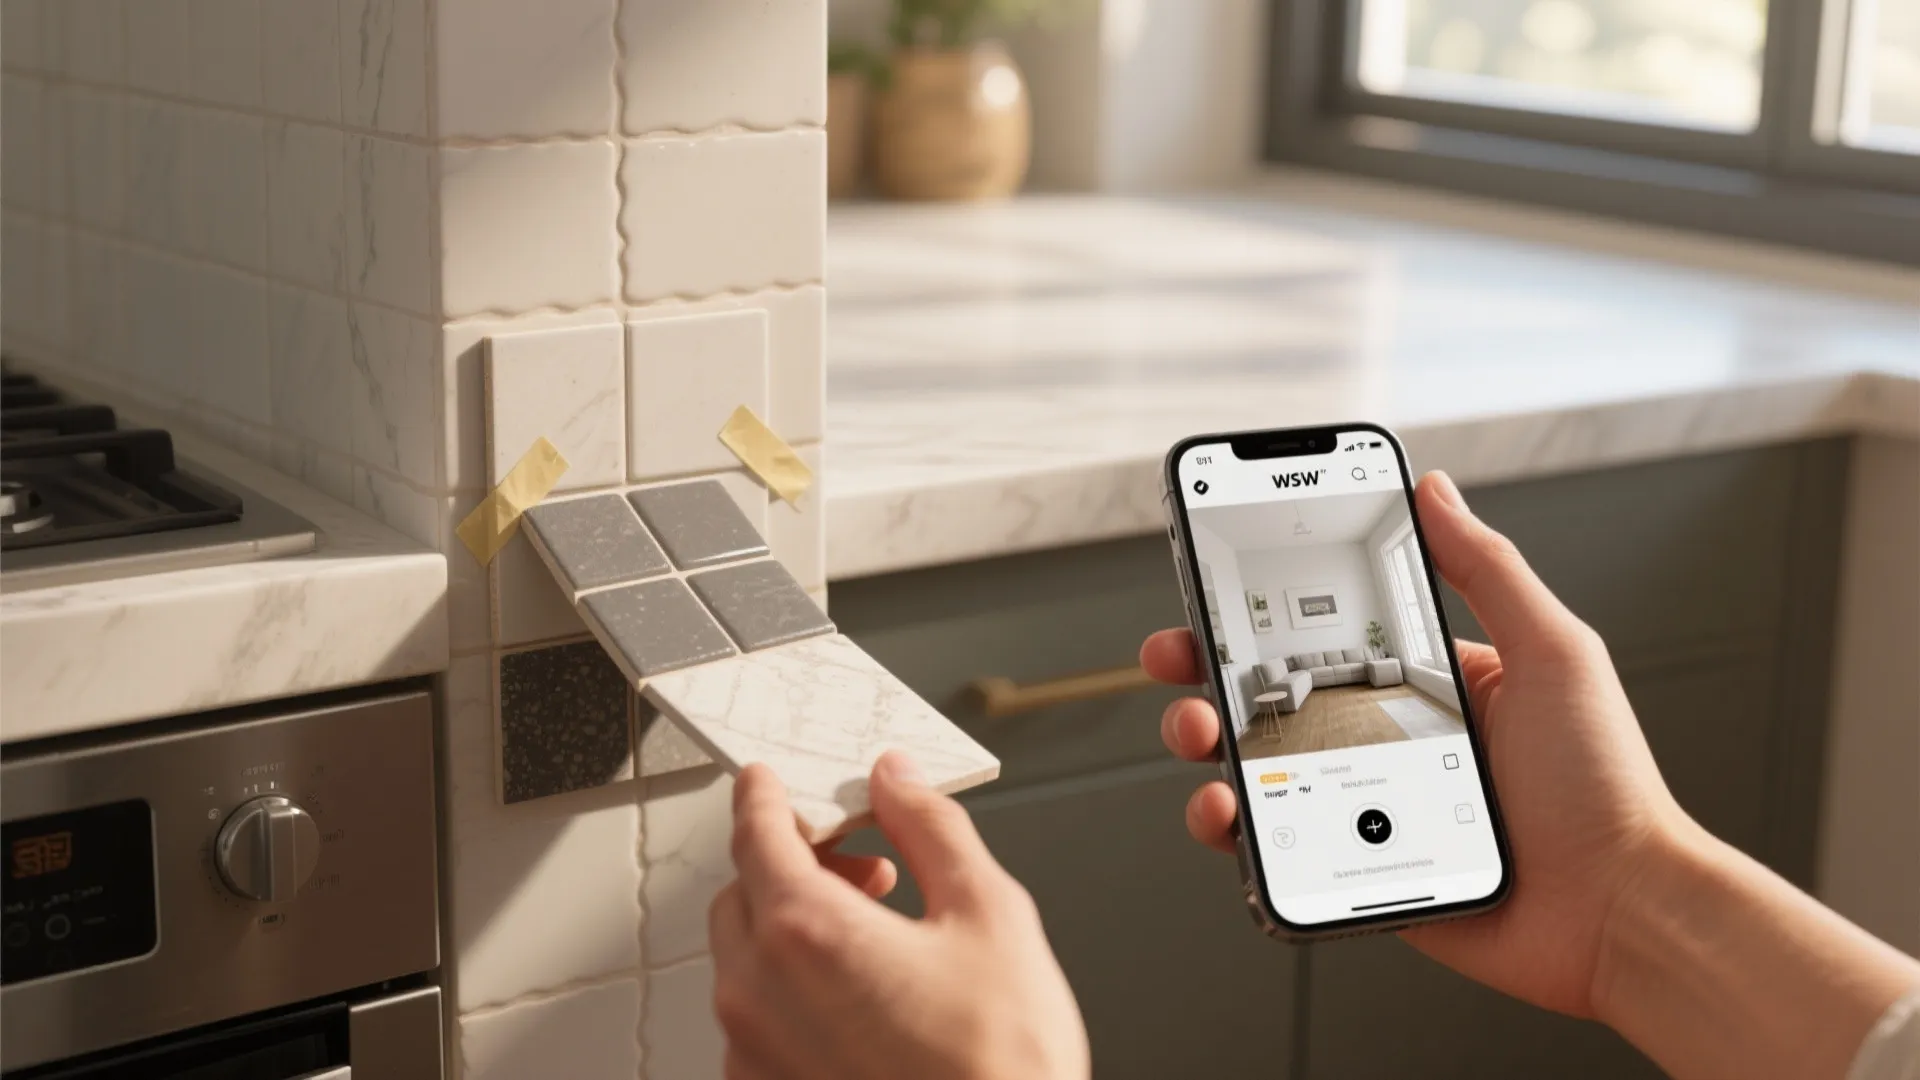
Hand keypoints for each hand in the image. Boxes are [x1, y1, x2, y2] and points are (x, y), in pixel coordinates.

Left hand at [709, 753, 1089, 1079]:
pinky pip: (757, 1023)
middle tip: (869, 872)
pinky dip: (793, 994)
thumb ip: (932, 830)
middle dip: (797, 868)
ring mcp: (754, 1056)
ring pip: (746, 962)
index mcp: (807, 932)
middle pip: (743, 895)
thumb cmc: (1001, 1067)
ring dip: (795, 932)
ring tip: (877, 943)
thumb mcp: (989, 915)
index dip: (765, 796)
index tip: (768, 783)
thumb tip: (900, 785)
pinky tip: (863, 1004)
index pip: (755, 833)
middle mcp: (759, 995)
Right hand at [1140, 470, 1687, 1017]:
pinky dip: (1234, 832)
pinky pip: (1276, 847)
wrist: (1619, 911)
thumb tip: (1435, 490)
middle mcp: (1389, 740)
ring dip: (1207, 747)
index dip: (1264, 608)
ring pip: (1258, 769)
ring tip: (1200, 736)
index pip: (1329, 631)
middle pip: (1272, 696)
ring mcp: (1366, 807)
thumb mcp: (1552, 652)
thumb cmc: (1604, 786)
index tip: (1214, 584)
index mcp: (1429, 682)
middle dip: (1209, 672)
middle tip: (1179, 659)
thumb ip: (1487, 570)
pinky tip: (1229, 813)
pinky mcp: (1355, 870)